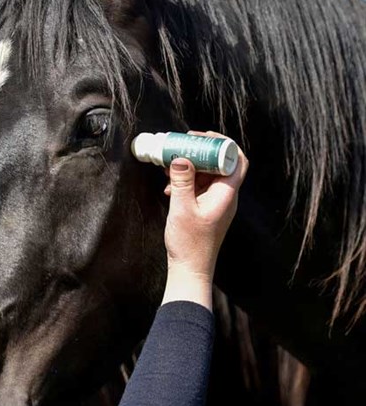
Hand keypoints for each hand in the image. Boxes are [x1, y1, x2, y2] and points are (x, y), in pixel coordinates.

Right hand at [161, 131, 247, 308]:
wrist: (191, 268)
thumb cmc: (190, 243)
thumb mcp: (181, 208)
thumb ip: (181, 181)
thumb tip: (181, 158)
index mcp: (226, 194)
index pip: (236, 160)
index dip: (222, 144)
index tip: (202, 137)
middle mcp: (225, 196)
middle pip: (221, 163)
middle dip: (201, 152)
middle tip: (182, 145)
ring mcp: (217, 202)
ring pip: (208, 174)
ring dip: (191, 167)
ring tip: (171, 164)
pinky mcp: (207, 207)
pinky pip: (200, 186)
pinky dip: (187, 180)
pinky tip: (170, 186)